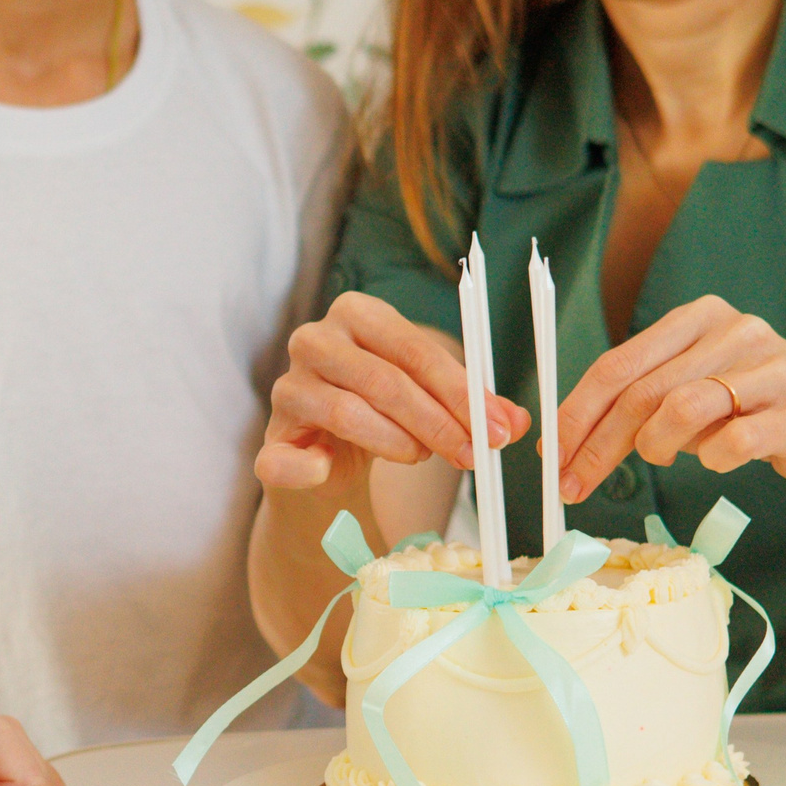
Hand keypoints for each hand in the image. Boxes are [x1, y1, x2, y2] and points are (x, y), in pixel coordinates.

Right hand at [255, 292, 528, 489]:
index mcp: (356, 314)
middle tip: (476, 454)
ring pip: (346, 412)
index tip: (499, 429)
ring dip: (397, 442)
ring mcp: (285, 389)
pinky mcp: (269, 441)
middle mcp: (314, 341)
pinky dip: (308, 467)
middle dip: (439, 422)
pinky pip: (284, 456)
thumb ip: (470, 405)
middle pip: (383, 380)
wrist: (324, 456)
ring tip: (424, 458)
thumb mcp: (428, 399)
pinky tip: (329, 471)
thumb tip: (517, 422)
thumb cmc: (382, 413)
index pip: (414, 349)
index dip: (461, 391)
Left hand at [556, 295, 785, 501]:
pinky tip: (718, 462)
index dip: (577, 412)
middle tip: (574, 484)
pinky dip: (712, 461)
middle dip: (598, 444)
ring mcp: (771, 369)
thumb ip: (645, 401)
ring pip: (680, 409)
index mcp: (700, 318)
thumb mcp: (699, 392)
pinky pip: (733, 442)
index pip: (619, 364)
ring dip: (655, 449)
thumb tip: (571, 439)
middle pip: (641, 391)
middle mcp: (735, 332)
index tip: (551, 454)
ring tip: (663, 461)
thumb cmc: (761, 412)